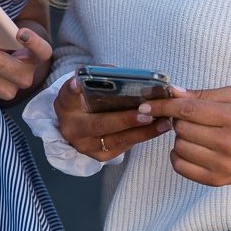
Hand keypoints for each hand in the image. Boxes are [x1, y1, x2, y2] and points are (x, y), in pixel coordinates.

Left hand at [0, 22, 52, 101]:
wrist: (11, 62)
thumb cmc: (13, 39)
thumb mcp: (16, 30)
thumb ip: (8, 24)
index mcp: (38, 58)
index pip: (42, 51)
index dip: (33, 43)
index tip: (21, 32)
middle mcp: (26, 77)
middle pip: (1, 63)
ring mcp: (8, 90)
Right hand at [52, 74, 172, 162]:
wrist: (81, 123)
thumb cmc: (89, 99)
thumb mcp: (87, 87)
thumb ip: (100, 79)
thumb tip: (120, 73)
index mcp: (66, 104)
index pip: (68, 94)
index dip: (73, 89)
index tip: (78, 82)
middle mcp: (72, 127)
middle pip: (99, 124)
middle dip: (125, 120)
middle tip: (147, 114)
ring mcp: (85, 145)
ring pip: (115, 140)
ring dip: (142, 132)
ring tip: (163, 122)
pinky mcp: (99, 156)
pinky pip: (122, 147)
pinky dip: (140, 137)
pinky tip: (157, 129)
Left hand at [142, 87, 230, 187]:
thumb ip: (203, 94)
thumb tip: (173, 92)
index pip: (188, 110)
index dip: (164, 105)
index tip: (148, 104)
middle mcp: (228, 143)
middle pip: (181, 128)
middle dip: (178, 120)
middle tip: (191, 118)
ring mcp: (222, 165)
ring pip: (179, 147)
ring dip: (181, 138)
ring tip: (197, 134)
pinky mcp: (216, 180)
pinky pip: (180, 167)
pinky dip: (178, 156)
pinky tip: (191, 149)